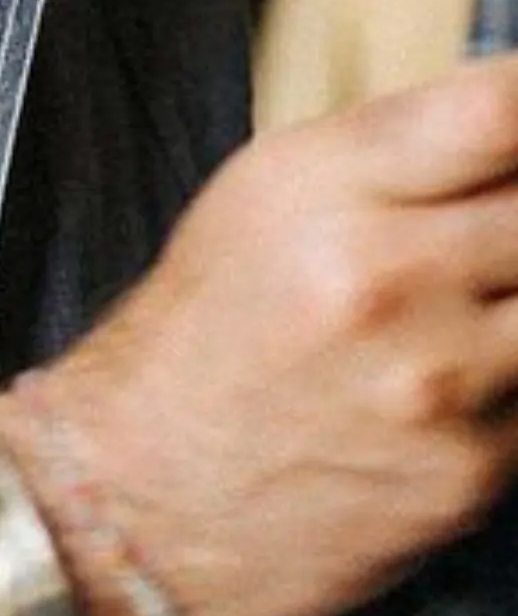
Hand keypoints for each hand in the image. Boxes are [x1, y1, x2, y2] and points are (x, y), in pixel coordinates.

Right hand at [39, 54, 517, 615]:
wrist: (134, 502)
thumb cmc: (196, 347)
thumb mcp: (262, 201)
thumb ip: (397, 154)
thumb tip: (513, 137)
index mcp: (332, 193)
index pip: (507, 113)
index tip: (514, 160)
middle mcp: (389, 283)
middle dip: (511, 233)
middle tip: (463, 262)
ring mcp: (439, 388)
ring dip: (511, 316)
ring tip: (443, 331)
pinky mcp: (466, 477)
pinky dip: (502, 397)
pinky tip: (433, 403)